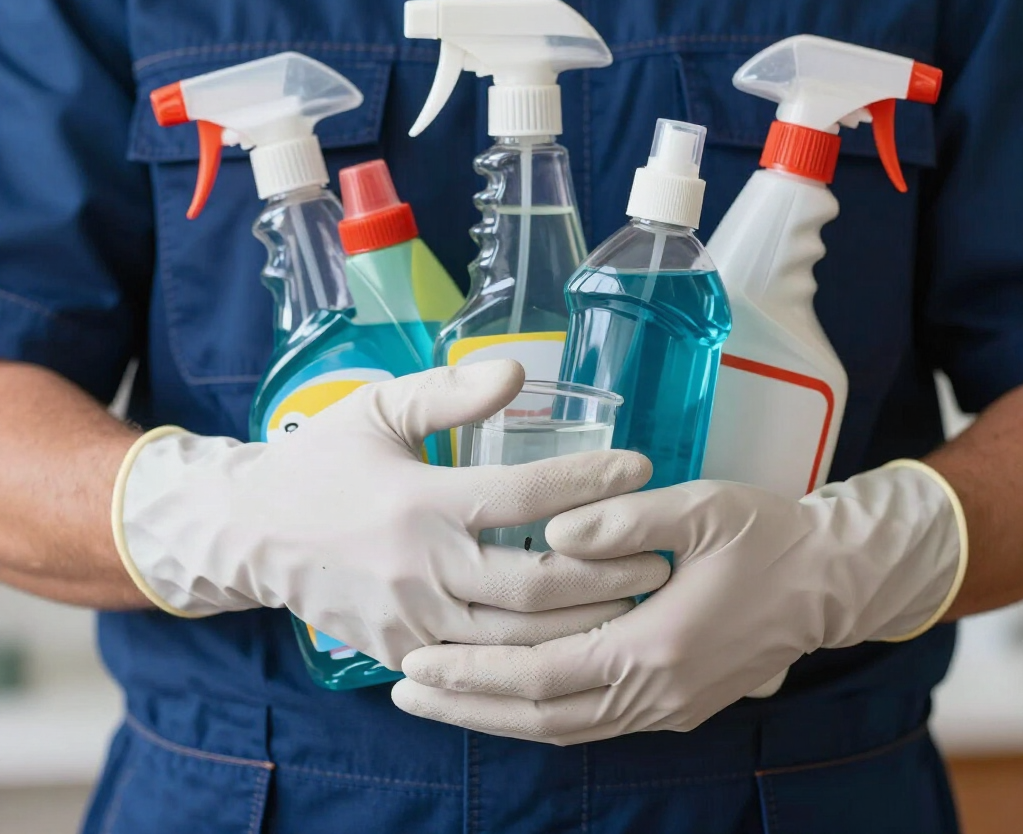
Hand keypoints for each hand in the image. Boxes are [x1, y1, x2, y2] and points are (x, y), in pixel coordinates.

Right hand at [112, 360, 668, 669]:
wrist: (253, 533)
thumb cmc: (323, 462)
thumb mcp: (377, 409)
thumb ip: (447, 393)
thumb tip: (516, 374)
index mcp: (420, 503)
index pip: (526, 497)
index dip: (590, 480)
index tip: (639, 464)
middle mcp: (422, 569)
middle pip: (537, 583)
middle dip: (609, 569)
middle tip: (660, 553)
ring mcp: (413, 620)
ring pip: (519, 637)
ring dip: (584, 619)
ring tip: (633, 594)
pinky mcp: (404, 650)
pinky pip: (483, 662)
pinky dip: (534, 651)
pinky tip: (574, 633)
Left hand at [393, 463, 966, 741]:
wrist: (831, 581)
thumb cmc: (766, 535)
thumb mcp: (701, 507)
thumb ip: (625, 518)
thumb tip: (553, 528)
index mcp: (655, 646)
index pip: (542, 675)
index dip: (474, 674)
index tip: (417, 663)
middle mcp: (655, 693)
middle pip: (541, 717)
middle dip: (467, 707)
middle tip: (405, 690)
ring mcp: (666, 708)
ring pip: (563, 729)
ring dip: (496, 718)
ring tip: (440, 701)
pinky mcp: (674, 706)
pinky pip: (590, 723)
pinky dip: (539, 716)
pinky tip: (506, 698)